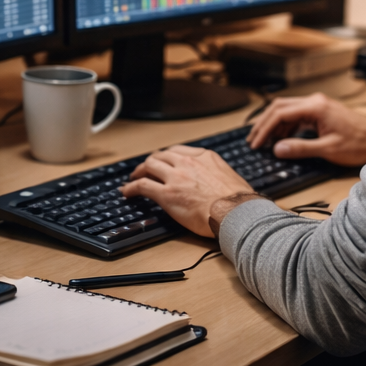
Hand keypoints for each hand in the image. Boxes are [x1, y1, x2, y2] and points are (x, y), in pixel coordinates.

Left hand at [121, 145, 254, 237]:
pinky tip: (127, 191)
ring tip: (134, 178)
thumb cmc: (239, 203)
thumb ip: (216, 174)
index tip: (163, 161)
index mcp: (205, 157)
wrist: (237, 214)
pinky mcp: (166, 194)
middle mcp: (188, 163)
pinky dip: (131, 187)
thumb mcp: (230, 177)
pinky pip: (142, 186)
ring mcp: (176, 177)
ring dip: (139, 171)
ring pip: (149, 166)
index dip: (167, 157)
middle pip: (161, 156)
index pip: (178, 151)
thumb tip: (214, 182)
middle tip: (145, 169)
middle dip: (151, 162)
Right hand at [246, 92, 365, 166]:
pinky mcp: (321, 112)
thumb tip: (277, 149)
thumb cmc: (359, 144)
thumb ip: (300, 148)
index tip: (256, 143)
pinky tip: (282, 139)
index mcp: (315, 107)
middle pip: (279, 107)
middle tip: (253, 140)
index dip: (264, 130)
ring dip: (273, 125)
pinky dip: (285, 126)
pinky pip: (296, 115)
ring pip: (286, 110)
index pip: (280, 114)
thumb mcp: (328, 149)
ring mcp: (318, 105)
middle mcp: (315, 102)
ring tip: (263, 141)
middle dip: (263, 124)